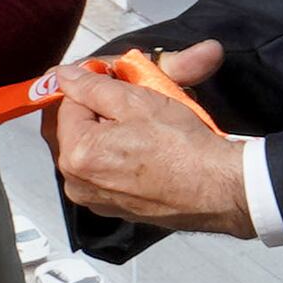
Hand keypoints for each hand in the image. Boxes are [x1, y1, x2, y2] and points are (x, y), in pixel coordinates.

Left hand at [47, 41, 245, 239]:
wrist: (218, 189)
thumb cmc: (184, 148)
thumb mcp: (136, 100)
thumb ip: (91, 86)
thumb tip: (65, 76)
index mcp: (77, 154)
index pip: (67, 101)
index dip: (91, 81)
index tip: (114, 74)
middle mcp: (78, 182)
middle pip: (74, 126)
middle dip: (96, 104)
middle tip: (128, 92)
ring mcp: (95, 199)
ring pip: (90, 148)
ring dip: (108, 127)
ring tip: (141, 118)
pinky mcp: (115, 207)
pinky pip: (105, 169)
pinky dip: (118, 152)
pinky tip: (145, 143)